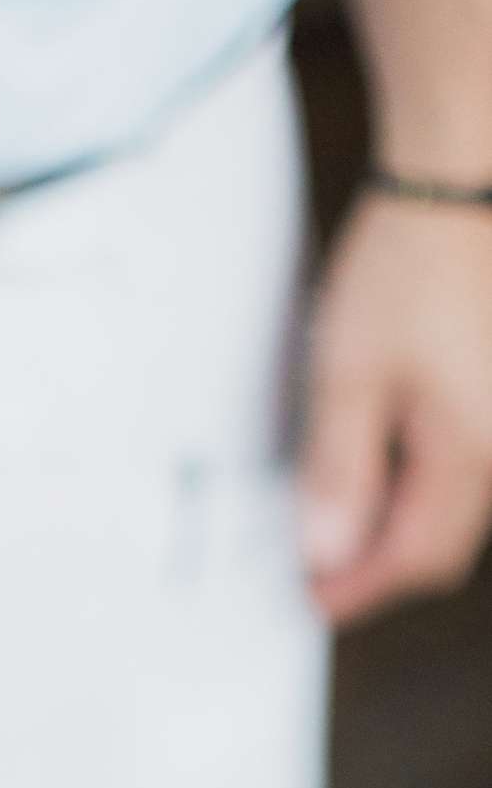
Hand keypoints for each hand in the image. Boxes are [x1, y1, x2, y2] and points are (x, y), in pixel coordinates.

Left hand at [302, 193, 491, 625]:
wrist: (456, 183)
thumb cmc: (409, 265)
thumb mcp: (347, 377)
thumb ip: (337, 472)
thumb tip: (328, 549)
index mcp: (471, 449)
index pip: (415, 556)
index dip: (359, 587)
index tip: (316, 603)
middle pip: (442, 542)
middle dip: (380, 565)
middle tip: (321, 571)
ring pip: (457, 506)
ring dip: (400, 524)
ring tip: (343, 518)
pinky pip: (468, 464)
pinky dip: (421, 482)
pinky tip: (384, 464)